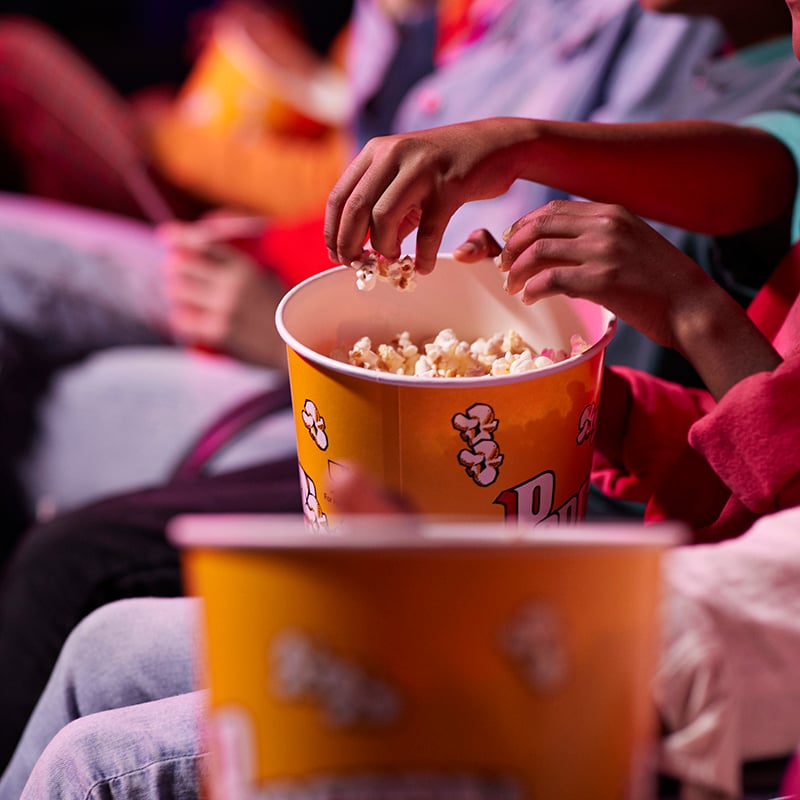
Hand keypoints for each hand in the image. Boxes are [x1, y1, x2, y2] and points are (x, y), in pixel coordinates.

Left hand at [157, 219, 287, 368]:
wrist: (296, 347)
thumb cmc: (280, 314)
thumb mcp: (265, 280)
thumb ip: (237, 269)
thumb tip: (203, 253)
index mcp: (245, 267)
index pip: (203, 243)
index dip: (180, 237)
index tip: (164, 237)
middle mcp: (232, 283)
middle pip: (181, 265)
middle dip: (176, 271)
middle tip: (178, 280)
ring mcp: (224, 307)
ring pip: (176, 291)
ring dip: (177, 296)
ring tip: (185, 303)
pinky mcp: (218, 331)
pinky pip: (182, 320)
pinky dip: (182, 320)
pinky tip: (190, 324)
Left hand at [325, 119, 532, 273]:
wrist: (495, 144)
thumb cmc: (447, 167)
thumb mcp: (407, 178)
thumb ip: (386, 207)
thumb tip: (366, 248)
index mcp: (377, 152)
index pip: (339, 196)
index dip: (333, 232)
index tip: (337, 255)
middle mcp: (393, 155)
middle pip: (355, 209)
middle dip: (350, 245)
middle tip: (358, 266)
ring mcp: (421, 168)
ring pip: (383, 218)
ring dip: (384, 248)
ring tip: (393, 260)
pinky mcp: (449, 185)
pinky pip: (428, 231)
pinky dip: (423, 255)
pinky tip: (424, 267)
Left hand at [499, 200, 780, 397]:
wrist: (692, 307)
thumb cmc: (661, 283)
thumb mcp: (632, 244)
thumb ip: (599, 238)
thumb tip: (559, 250)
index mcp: (611, 212)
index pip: (552, 210)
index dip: (524, 226)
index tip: (511, 244)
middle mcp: (606, 225)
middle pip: (539, 226)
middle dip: (512, 247)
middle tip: (503, 267)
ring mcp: (603, 251)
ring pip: (539, 252)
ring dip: (516, 271)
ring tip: (512, 287)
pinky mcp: (602, 280)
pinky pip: (550, 279)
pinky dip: (532, 289)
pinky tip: (529, 300)